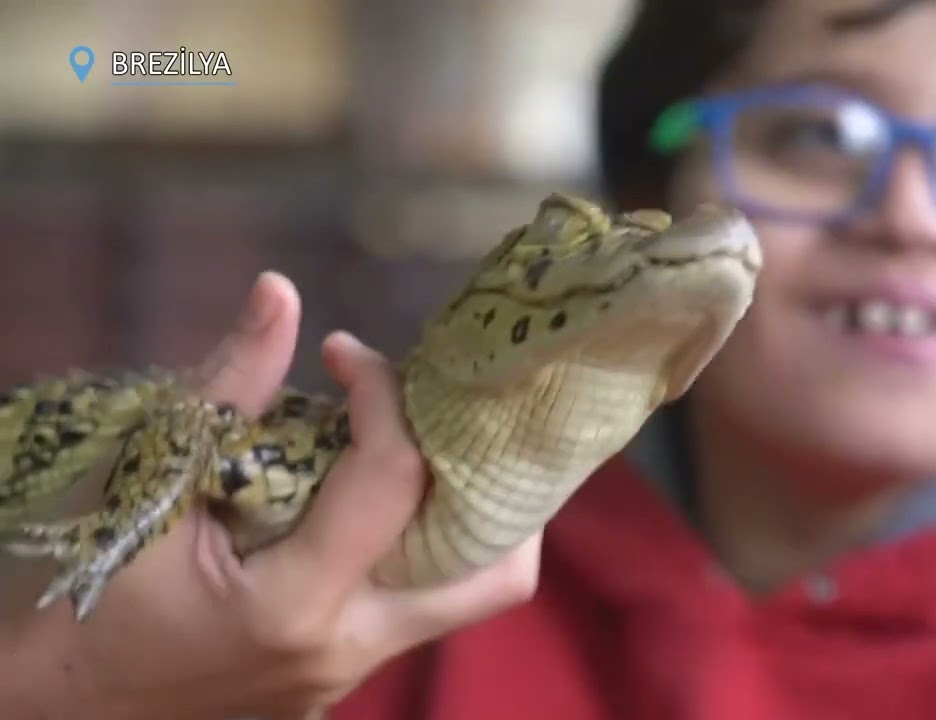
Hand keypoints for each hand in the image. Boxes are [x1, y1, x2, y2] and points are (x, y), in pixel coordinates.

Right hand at [0, 272, 540, 719]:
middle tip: (434, 410)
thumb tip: (280, 291)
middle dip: (487, 474)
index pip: (393, 481)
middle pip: (496, 570)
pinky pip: (433, 600)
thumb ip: (228, 389)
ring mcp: (362, 668)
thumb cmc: (103, 594)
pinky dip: (431, 537)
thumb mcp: (152, 484)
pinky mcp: (359, 668)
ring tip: (424, 444)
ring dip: (471, 510)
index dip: (384, 394)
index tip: (345, 354)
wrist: (75, 702)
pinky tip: (388, 491)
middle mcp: (353, 645)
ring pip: (477, 590)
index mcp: (295, 603)